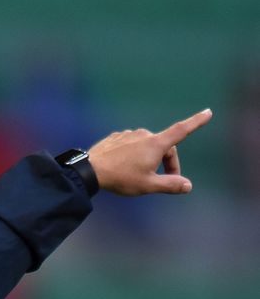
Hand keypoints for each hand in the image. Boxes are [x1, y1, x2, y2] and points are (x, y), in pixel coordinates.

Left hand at [88, 108, 212, 195]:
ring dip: (149, 160)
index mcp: (156, 144)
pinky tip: (124, 169)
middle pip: (164, 147)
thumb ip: (170, 185)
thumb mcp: (148, 185)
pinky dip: (134, 156)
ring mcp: (130, 134)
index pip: (182, 130)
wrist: (91, 170)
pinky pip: (131, 146)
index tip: (208, 112)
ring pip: (146, 147)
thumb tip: (187, 186)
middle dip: (167, 164)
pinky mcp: (117, 137)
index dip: (196, 122)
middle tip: (163, 182)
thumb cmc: (121, 178)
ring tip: (138, 177)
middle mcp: (145, 134)